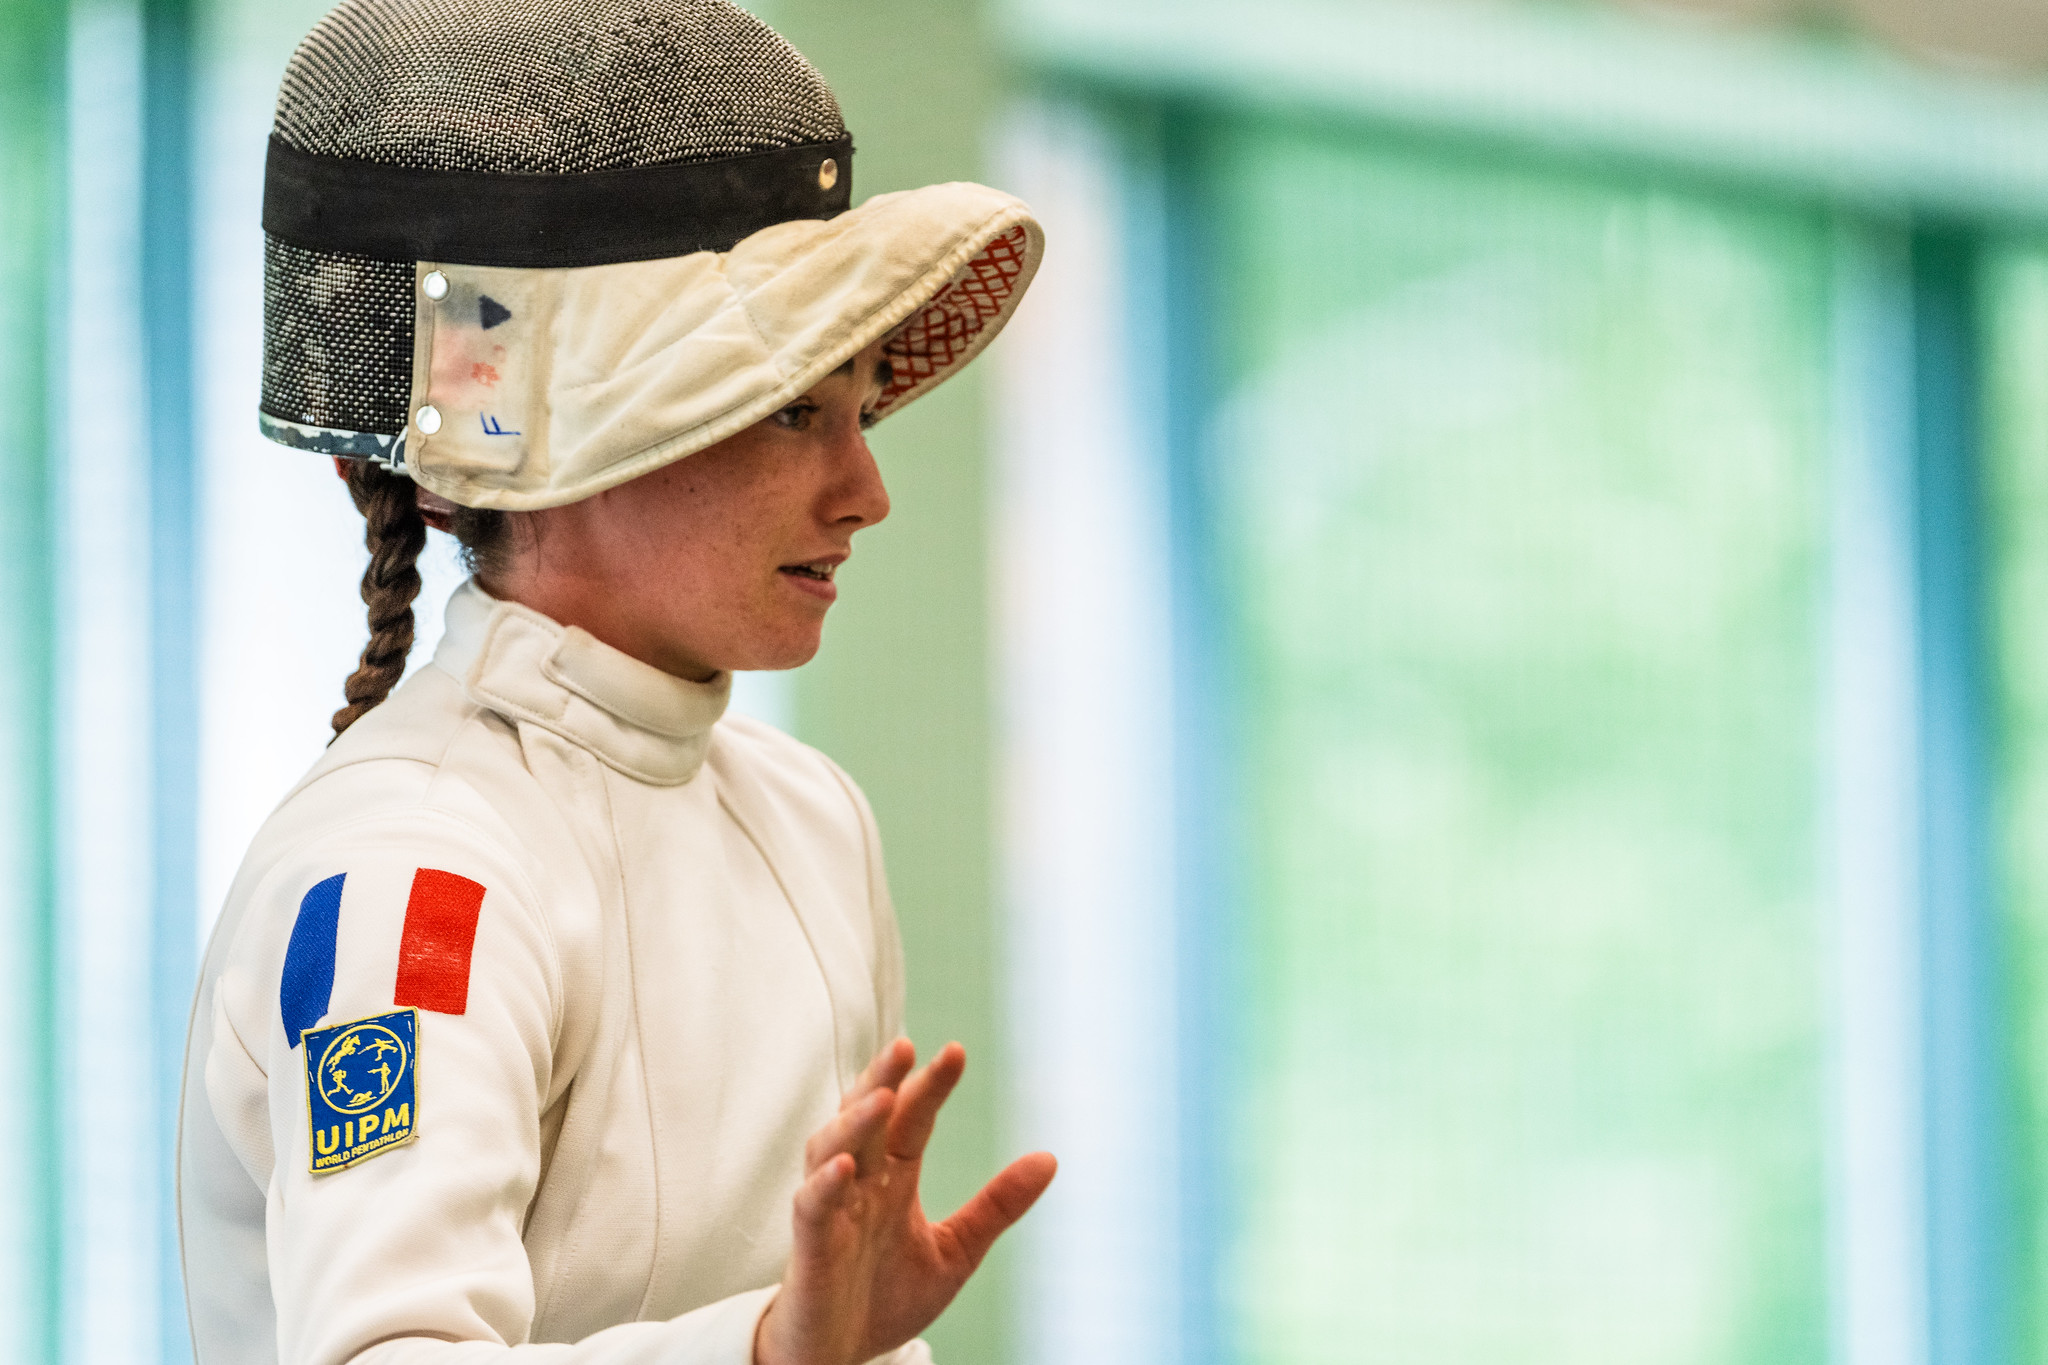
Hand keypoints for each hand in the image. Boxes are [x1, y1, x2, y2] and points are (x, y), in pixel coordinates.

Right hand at [754, 1039, 1056, 1364]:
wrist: (840, 1355)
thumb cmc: (886, 1296)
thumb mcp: (956, 1250)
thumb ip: (996, 1206)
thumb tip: (1050, 1157)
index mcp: (893, 1177)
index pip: (912, 1119)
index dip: (930, 1085)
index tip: (956, 1051)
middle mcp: (860, 1183)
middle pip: (866, 1118)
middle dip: (882, 1080)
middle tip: (905, 1046)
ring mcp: (831, 1211)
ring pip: (831, 1149)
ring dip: (855, 1122)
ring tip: (883, 1097)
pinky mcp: (810, 1246)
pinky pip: (812, 1207)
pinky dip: (825, 1184)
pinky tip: (846, 1167)